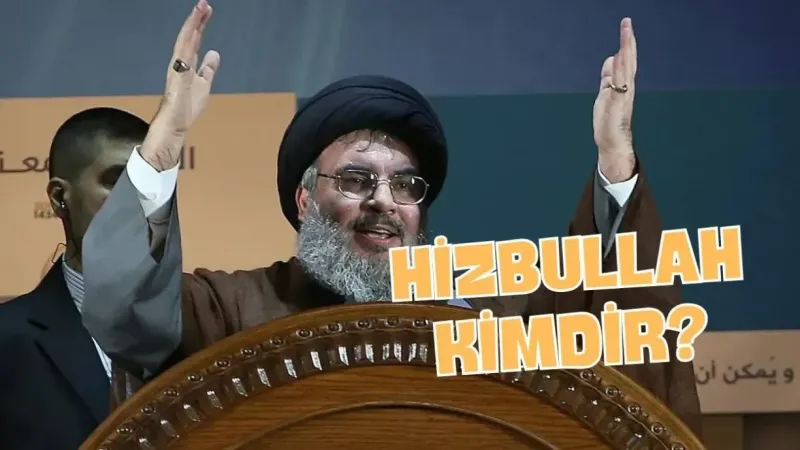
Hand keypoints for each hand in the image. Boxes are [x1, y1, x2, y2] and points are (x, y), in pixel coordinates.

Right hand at [140, 0, 219, 170]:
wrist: (174, 126)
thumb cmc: (186, 108)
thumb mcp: (204, 84)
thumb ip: (208, 68)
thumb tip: (214, 53)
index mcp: (187, 64)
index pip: (194, 40)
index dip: (200, 25)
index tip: (206, 10)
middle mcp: (180, 64)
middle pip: (188, 37)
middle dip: (196, 20)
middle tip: (204, 3)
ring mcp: (177, 71)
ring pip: (184, 44)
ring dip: (192, 28)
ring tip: (199, 12)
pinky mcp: (177, 81)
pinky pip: (182, 60)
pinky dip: (187, 47)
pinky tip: (193, 35)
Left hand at [593, 18, 636, 181]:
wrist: (612, 141)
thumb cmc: (609, 119)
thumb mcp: (605, 92)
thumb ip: (608, 76)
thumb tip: (611, 58)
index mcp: (623, 84)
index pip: (626, 60)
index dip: (626, 43)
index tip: (626, 26)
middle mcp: (626, 87)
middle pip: (628, 60)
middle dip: (628, 42)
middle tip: (627, 24)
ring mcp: (622, 95)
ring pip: (625, 69)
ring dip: (625, 51)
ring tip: (625, 35)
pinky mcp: (615, 104)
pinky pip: (617, 85)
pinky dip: (617, 73)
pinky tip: (616, 60)